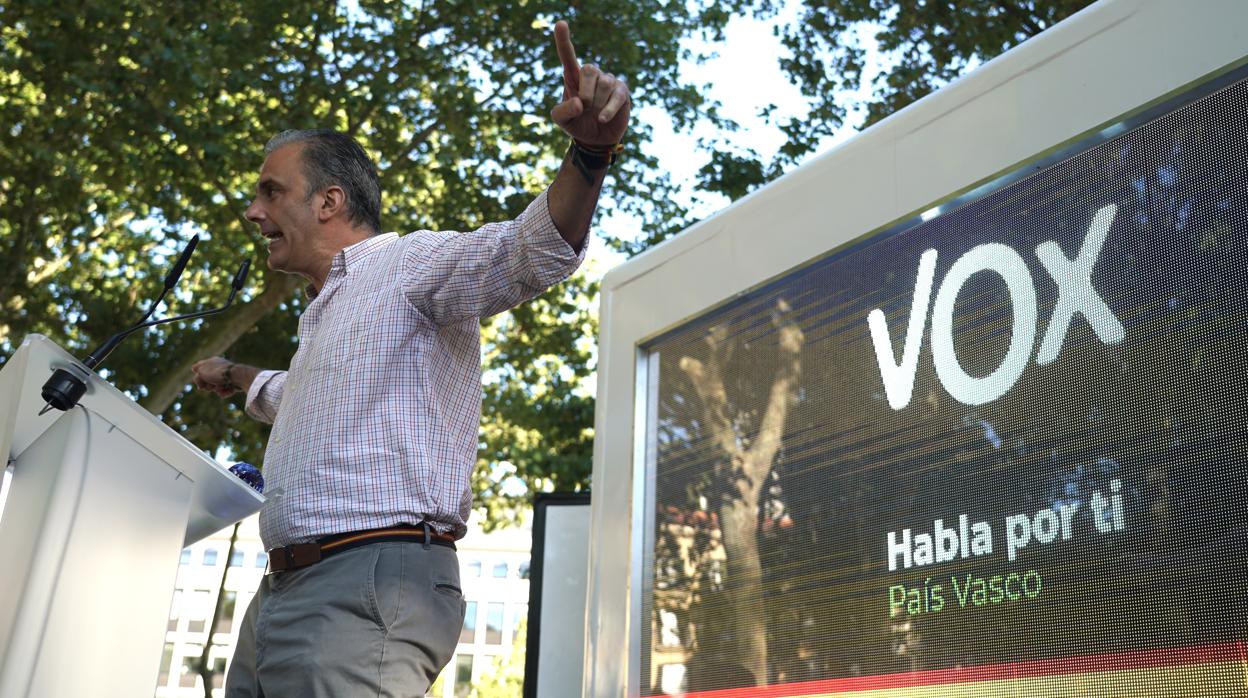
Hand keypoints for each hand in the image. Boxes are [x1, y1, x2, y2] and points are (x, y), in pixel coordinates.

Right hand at [191, 356, 238, 397]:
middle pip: (209, 380)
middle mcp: (220, 368)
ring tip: (220, 387)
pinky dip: (225, 392)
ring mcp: (227, 376)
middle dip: (208, 385)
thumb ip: (197, 377)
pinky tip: (226, 391)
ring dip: (216, 389)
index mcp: (212, 361)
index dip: (199, 378)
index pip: (201, 369)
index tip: (200, 382)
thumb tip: (199, 380)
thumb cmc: (217, 372)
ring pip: (217, 387)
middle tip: (210, 386)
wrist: (237, 376)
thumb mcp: (201, 373)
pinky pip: (226, 390)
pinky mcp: (234, 383)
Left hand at [550, 20, 629, 146]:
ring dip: (597, 103)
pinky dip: (608, 110)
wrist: (595, 140)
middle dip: (586, 92)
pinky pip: (616, 96)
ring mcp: (608, 81)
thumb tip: (579, 102)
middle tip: (584, 107)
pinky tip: (602, 119)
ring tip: (595, 114)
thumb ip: (563, 111)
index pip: (567, 55)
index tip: (560, 23)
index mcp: (573, 77)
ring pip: (604, 83)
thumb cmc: (576, 124)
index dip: (563, 39)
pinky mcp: (622, 92)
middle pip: (589, 69)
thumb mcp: (561, 121)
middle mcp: (591, 75)